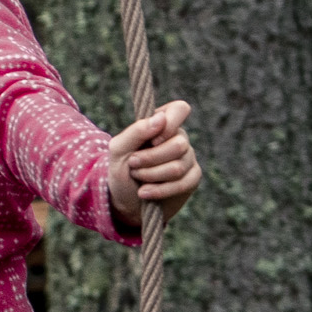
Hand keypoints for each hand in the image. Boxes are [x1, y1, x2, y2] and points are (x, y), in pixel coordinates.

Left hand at [104, 100, 199, 228]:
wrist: (125, 201)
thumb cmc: (121, 170)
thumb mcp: (119, 150)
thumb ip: (136, 131)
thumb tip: (160, 119)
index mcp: (162, 123)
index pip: (179, 109)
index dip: (170, 124)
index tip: (153, 140)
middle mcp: (179, 138)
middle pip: (179, 144)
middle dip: (150, 159)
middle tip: (133, 164)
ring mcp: (188, 158)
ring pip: (178, 166)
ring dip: (151, 175)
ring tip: (137, 177)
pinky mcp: (192, 178)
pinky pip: (183, 183)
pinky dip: (159, 190)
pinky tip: (145, 192)